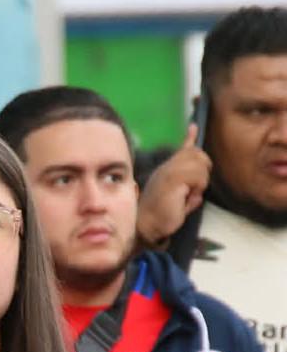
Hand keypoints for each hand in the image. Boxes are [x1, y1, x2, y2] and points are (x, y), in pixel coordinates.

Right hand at [137, 125, 211, 245]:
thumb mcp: (179, 202)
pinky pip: (198, 177)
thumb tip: (199, 197)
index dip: (190, 138)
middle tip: (194, 190)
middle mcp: (169, 166)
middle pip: (198, 154)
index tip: (193, 126)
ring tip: (187, 197)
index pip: (183, 150)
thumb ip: (190, 195)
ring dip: (200, 184)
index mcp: (168, 169)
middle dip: (203, 172)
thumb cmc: (163, 217)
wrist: (147, 225)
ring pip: (201, 166)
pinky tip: (186, 199)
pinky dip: (197, 191)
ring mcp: (171, 170)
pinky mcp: (174, 178)